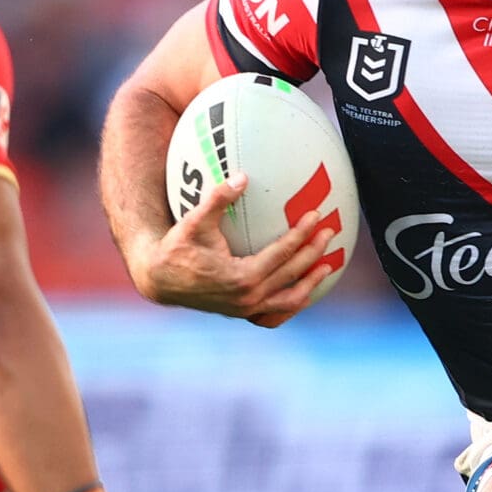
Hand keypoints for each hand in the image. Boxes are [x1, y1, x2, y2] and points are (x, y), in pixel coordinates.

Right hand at [122, 174, 335, 324]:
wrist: (160, 280)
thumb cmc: (177, 248)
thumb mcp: (194, 222)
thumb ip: (218, 199)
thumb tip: (242, 177)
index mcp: (242, 277)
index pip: (282, 252)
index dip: (302, 233)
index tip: (316, 216)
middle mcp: (248, 297)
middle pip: (293, 273)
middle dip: (314, 251)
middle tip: (330, 231)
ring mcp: (247, 309)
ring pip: (291, 299)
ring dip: (311, 282)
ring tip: (328, 265)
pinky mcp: (243, 313)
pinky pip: (277, 313)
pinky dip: (293, 302)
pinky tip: (304, 290)